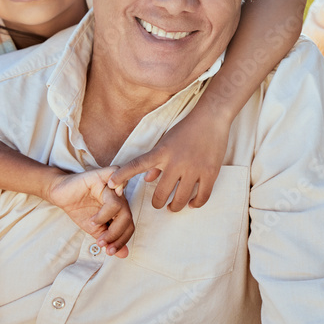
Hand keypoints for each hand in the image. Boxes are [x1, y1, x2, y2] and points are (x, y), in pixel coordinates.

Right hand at [43, 166, 133, 256]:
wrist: (60, 194)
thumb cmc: (79, 209)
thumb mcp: (94, 229)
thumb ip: (109, 240)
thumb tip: (124, 255)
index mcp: (120, 209)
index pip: (129, 226)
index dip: (121, 241)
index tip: (108, 251)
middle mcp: (120, 198)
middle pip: (127, 217)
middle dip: (115, 234)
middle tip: (101, 243)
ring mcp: (113, 186)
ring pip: (120, 206)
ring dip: (106, 220)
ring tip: (92, 225)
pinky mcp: (104, 175)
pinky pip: (115, 184)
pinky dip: (109, 201)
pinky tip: (96, 210)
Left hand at [108, 111, 228, 210]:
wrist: (212, 117)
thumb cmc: (187, 128)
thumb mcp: (167, 141)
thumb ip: (156, 162)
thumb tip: (147, 180)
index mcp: (162, 152)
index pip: (137, 165)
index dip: (123, 176)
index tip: (111, 185)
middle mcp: (176, 162)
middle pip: (161, 193)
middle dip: (157, 203)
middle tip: (158, 204)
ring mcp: (194, 169)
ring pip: (180, 199)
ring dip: (174, 207)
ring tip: (173, 206)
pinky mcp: (210, 172)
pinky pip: (201, 196)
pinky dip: (195, 203)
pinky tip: (191, 203)